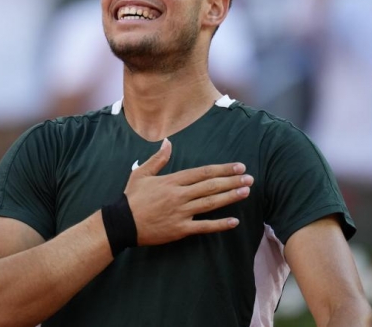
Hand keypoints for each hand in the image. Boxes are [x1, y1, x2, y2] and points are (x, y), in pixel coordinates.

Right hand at [124, 139, 252, 245]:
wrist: (122, 223)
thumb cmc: (131, 198)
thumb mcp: (141, 174)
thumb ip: (158, 159)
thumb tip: (168, 142)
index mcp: (172, 181)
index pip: (202, 172)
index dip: (222, 169)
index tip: (238, 166)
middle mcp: (179, 195)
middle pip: (210, 186)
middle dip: (231, 181)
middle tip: (249, 178)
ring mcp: (181, 213)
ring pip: (210, 204)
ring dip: (229, 197)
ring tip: (246, 192)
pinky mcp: (180, 229)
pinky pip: (203, 227)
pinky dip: (219, 224)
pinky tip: (234, 221)